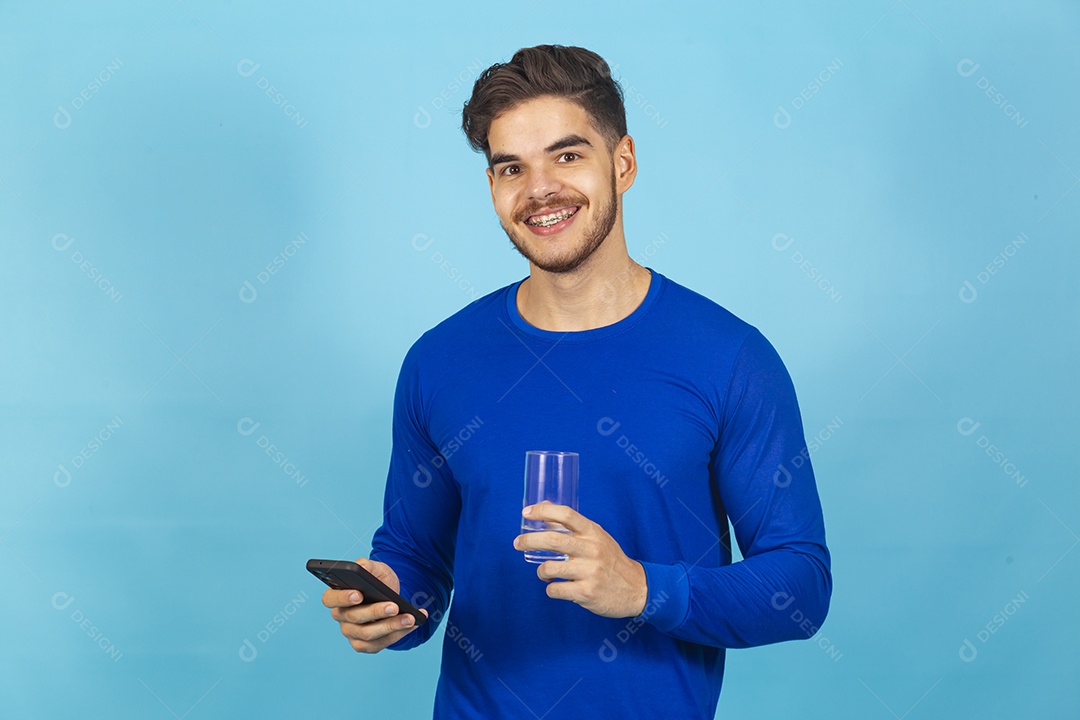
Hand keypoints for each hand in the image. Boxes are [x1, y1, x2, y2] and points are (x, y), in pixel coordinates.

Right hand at [321, 557, 428, 653]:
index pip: (330, 599)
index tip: (359, 594)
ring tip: (410, 618)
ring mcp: (351, 633)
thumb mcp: (375, 568)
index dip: (342, 598)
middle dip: (376, 612)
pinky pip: (379, 644)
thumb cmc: (378, 580)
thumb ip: (367, 565)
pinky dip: (397, 635)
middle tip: (394, 606)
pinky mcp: (364, 645)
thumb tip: (362, 566)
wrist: (391, 595)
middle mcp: (341, 616)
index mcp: (336, 595)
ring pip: (368, 635)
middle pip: (354, 618)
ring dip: (391, 626)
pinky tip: (412, 624)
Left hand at [513, 502, 647, 617]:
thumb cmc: (610, 560)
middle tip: (517, 543)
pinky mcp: (587, 592)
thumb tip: (544, 507)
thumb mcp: (596, 537)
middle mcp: (592, 550)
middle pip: (552, 540)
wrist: (637, 588)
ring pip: (549, 568)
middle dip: (528, 541)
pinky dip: (550, 588)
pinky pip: (555, 590)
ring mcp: (590, 572)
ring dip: (540, 571)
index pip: (566, 514)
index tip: (526, 513)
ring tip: (543, 572)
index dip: (543, 511)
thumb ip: (573, 526)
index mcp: (593, 532)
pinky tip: (556, 587)